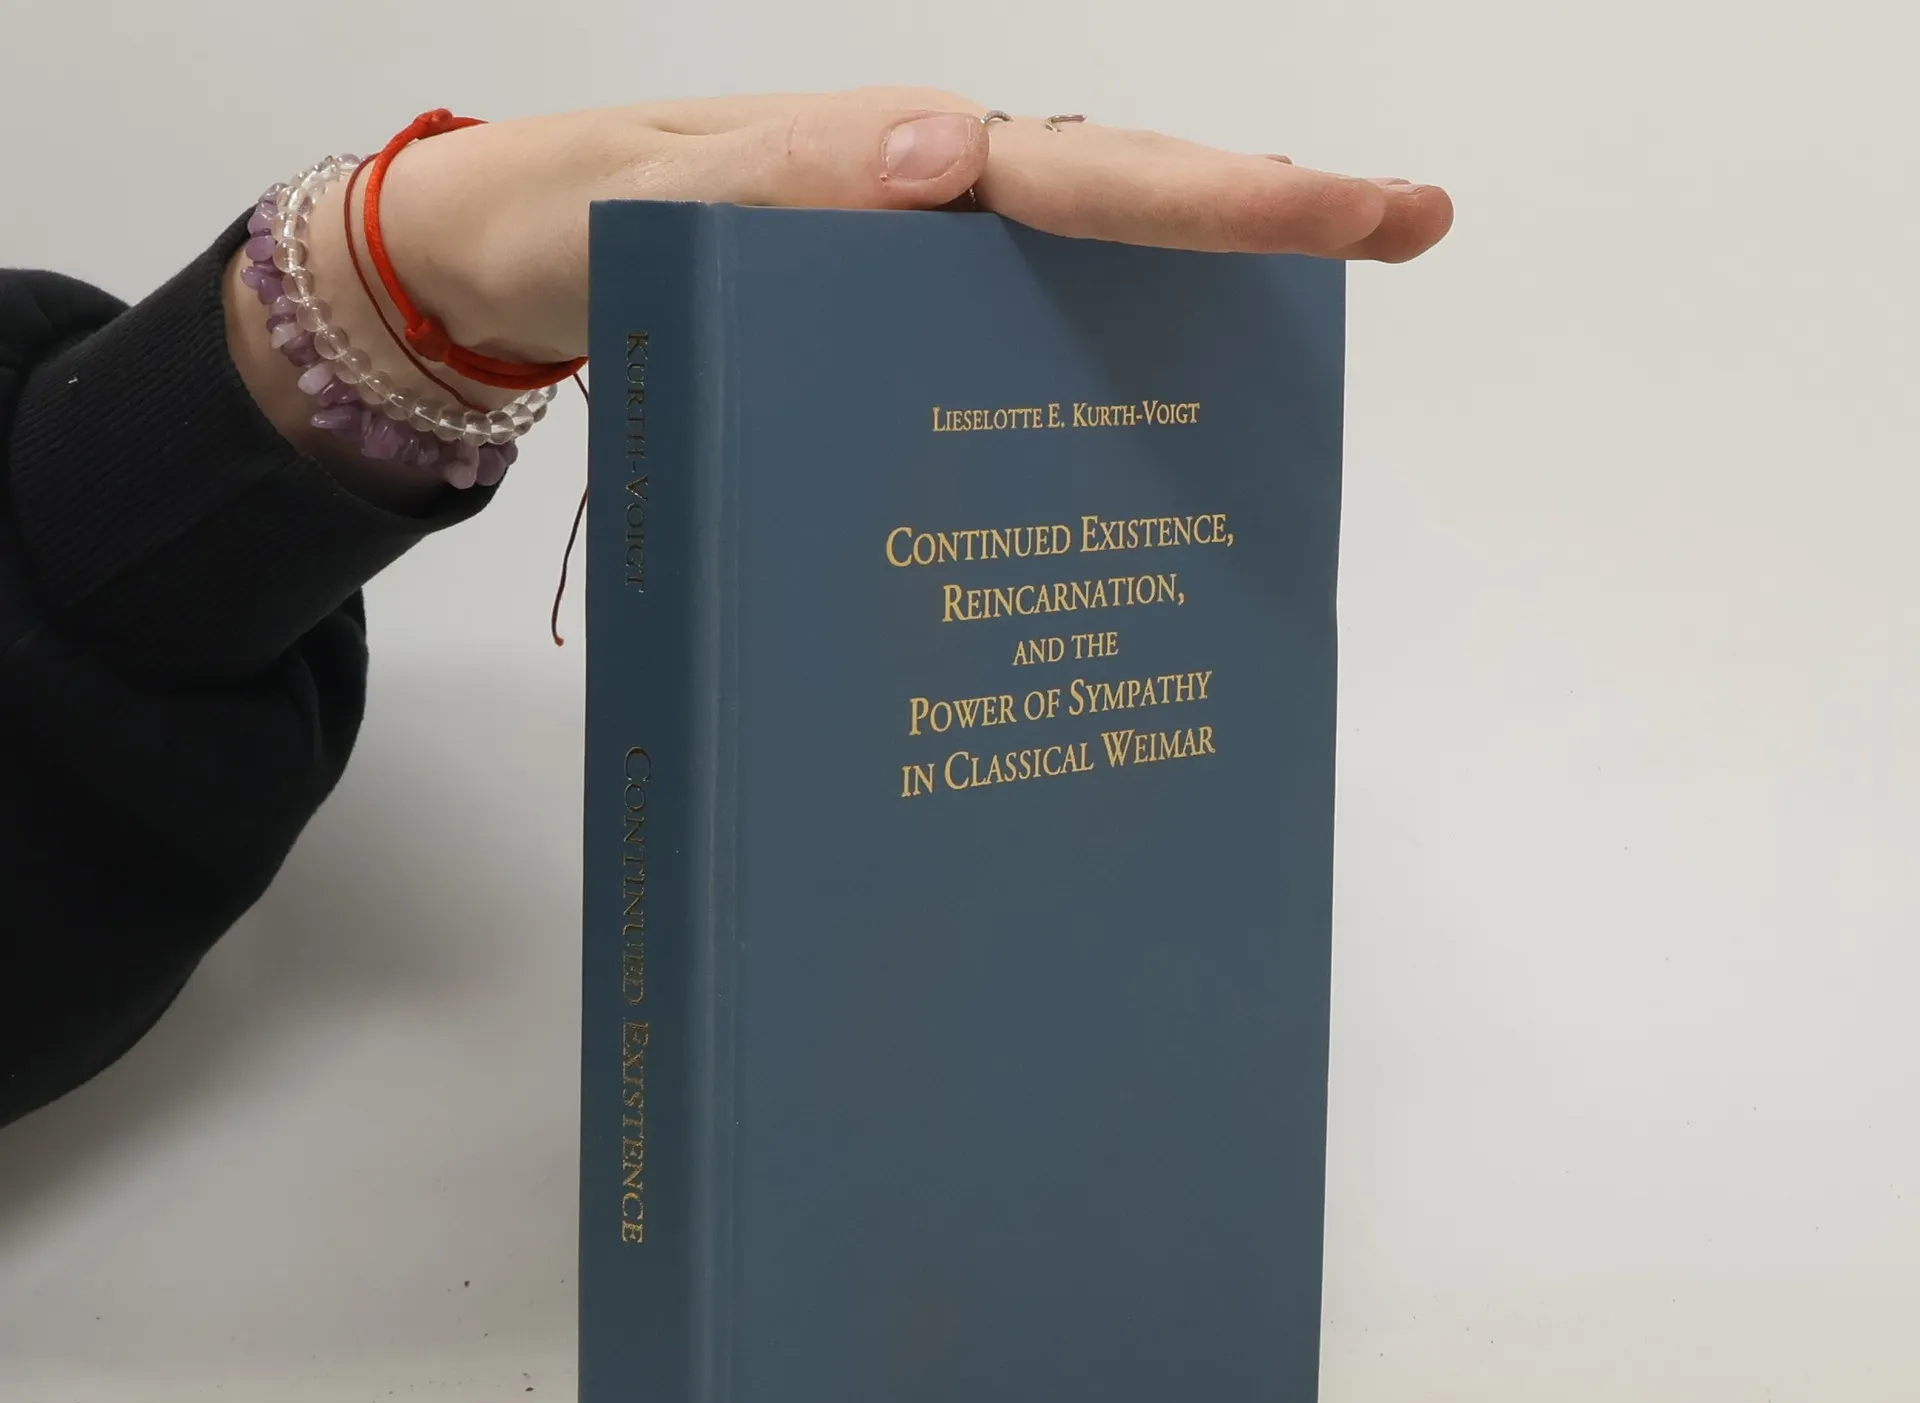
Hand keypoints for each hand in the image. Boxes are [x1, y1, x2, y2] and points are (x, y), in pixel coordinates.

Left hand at [227, 88, 1450, 500]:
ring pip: (1092, 283)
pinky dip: (1098, 372)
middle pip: (1129, 211)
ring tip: (1317, 322)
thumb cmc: (584, 228)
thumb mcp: (667, 197)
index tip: (1357, 208)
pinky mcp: (902, 339)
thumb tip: (958, 159)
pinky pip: (1018, 349)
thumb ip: (796, 177)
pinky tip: (1152, 427)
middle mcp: (940, 215)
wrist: (519, 272)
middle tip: (1412, 225)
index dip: (1226, 198)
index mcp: (907, 169)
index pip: (1093, 179)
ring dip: (1205, 298)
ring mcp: (929, 278)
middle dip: (1267, 223)